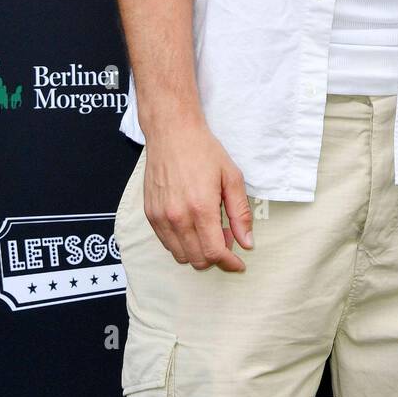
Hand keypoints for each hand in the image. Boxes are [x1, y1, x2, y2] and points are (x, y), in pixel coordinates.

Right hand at [143, 120, 253, 270]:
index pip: (214, 252)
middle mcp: (177, 217)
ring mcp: (160, 217)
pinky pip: (166, 243)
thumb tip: (247, 243)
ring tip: (209, 229)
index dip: (229, 262)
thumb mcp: (231, 177)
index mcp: (200, 208)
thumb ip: (240, 213)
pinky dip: (181, 243)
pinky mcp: (150, 214)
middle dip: (215, 256)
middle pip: (197, 259)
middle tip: (226, 236)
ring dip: (198, 251)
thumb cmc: (204, 151)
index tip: (238, 263)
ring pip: (180, 255)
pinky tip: (193, 225)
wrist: (172, 133)